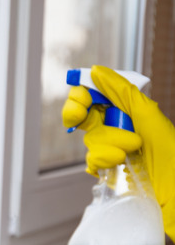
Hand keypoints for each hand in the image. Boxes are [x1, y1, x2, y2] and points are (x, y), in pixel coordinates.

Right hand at [62, 65, 174, 240]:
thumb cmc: (171, 154)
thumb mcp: (148, 115)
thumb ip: (122, 91)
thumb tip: (96, 71)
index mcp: (128, 112)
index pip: (94, 97)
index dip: (82, 95)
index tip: (80, 97)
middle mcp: (118, 129)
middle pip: (83, 117)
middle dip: (79, 114)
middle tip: (79, 114)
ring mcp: (112, 152)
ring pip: (90, 140)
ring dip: (109, 143)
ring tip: (131, 150)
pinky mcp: (108, 173)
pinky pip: (91, 162)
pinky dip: (102, 162)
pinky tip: (118, 164)